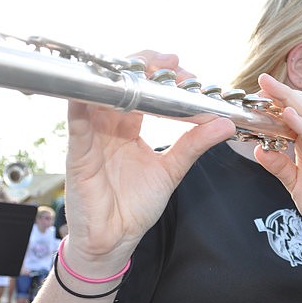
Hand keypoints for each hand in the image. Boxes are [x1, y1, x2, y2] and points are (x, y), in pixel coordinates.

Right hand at [63, 50, 235, 276]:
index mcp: (127, 129)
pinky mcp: (78, 153)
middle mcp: (107, 127)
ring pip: (98, 95)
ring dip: (119, 77)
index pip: (142, 92)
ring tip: (142, 66)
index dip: (160, 77)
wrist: (114, 240)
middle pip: (120, 85)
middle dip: (144, 68)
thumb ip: (194, 145)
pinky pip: (76, 122)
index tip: (183, 69)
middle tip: (170, 62)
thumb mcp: (171, 170)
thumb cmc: (135, 206)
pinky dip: (82, 102)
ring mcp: (91, 137)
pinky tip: (93, 88)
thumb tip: (225, 123)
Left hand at [253, 74, 301, 249]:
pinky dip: (301, 125)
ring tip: (271, 88)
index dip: (278, 103)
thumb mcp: (295, 185)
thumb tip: (260, 150)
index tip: (259, 92)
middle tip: (263, 79)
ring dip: (289, 100)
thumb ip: (280, 167)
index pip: (294, 117)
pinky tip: (287, 115)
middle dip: (282, 93)